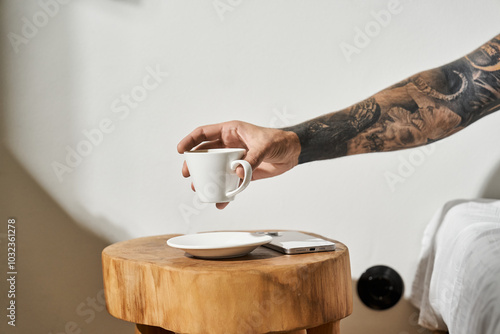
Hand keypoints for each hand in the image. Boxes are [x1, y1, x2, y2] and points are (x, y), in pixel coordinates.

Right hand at [177, 121, 300, 208]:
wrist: (294, 152)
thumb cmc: (280, 140)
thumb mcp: (265, 146)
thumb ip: (251, 158)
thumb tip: (238, 172)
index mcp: (231, 131)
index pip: (204, 134)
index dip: (190, 141)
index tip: (181, 151)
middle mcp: (229, 145)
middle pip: (204, 153)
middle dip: (193, 163)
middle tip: (187, 174)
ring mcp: (235, 159)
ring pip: (214, 169)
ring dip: (205, 179)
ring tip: (198, 189)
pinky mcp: (243, 173)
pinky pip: (230, 182)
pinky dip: (224, 192)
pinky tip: (220, 201)